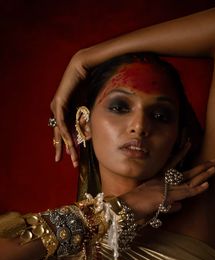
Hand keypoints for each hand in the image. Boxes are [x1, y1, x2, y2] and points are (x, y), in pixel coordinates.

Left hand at [50, 50, 87, 167]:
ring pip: (60, 131)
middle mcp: (58, 112)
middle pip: (59, 135)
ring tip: (71, 156)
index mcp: (64, 113)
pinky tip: (69, 142)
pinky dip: (65, 133)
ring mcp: (56, 108)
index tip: (72, 157)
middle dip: (63, 149)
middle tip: (65, 162)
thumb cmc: (86, 86)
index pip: (64, 133)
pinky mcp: (58, 104)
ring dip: (66, 144)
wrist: (83, 70)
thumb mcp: (86, 109)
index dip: (68, 145)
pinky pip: (61, 122)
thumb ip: (84, 123)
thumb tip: (86, 137)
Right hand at [121, 158, 214, 219]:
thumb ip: (168, 206)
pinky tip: (207, 184)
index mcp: (157, 179)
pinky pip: (185, 193)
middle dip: (201, 166)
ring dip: (203, 175)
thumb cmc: (134, 206)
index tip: (189, 143)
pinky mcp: (167, 195)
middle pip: (186, 171)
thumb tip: (180, 206)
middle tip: (214, 160)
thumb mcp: (153, 205)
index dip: (181, 153)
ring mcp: (166, 187)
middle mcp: (163, 180)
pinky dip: (196, 190)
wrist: (126, 207)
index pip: (172, 164)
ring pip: (189, 180)